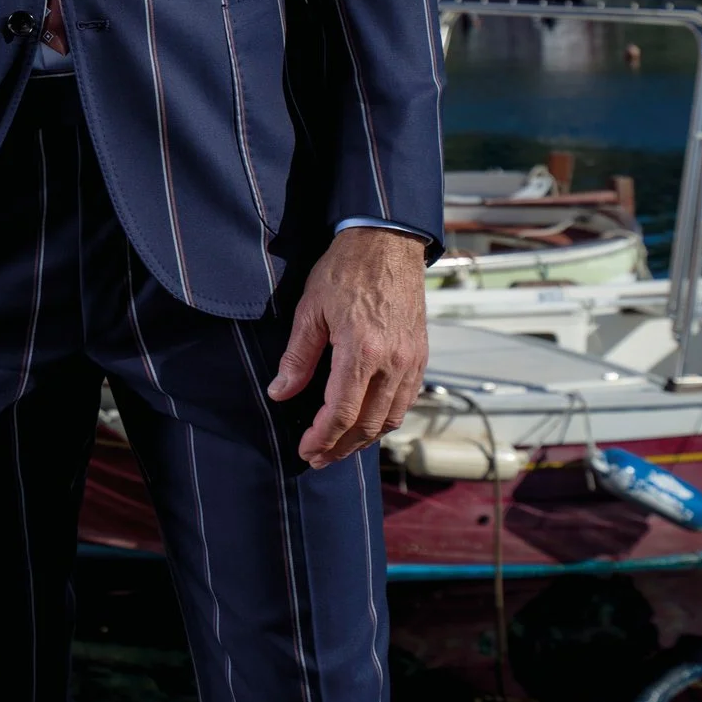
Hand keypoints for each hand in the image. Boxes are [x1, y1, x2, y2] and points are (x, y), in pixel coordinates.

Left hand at [266, 228, 427, 468]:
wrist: (388, 244)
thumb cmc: (347, 270)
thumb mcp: (310, 309)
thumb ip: (297, 356)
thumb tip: (280, 392)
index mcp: (362, 350)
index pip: (340, 412)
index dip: (321, 437)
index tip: (305, 450)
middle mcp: (393, 362)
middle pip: (367, 424)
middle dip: (340, 447)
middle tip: (317, 457)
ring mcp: (412, 362)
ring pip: (389, 418)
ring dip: (363, 439)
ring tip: (338, 446)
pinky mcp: (420, 357)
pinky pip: (405, 402)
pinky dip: (384, 419)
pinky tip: (366, 422)